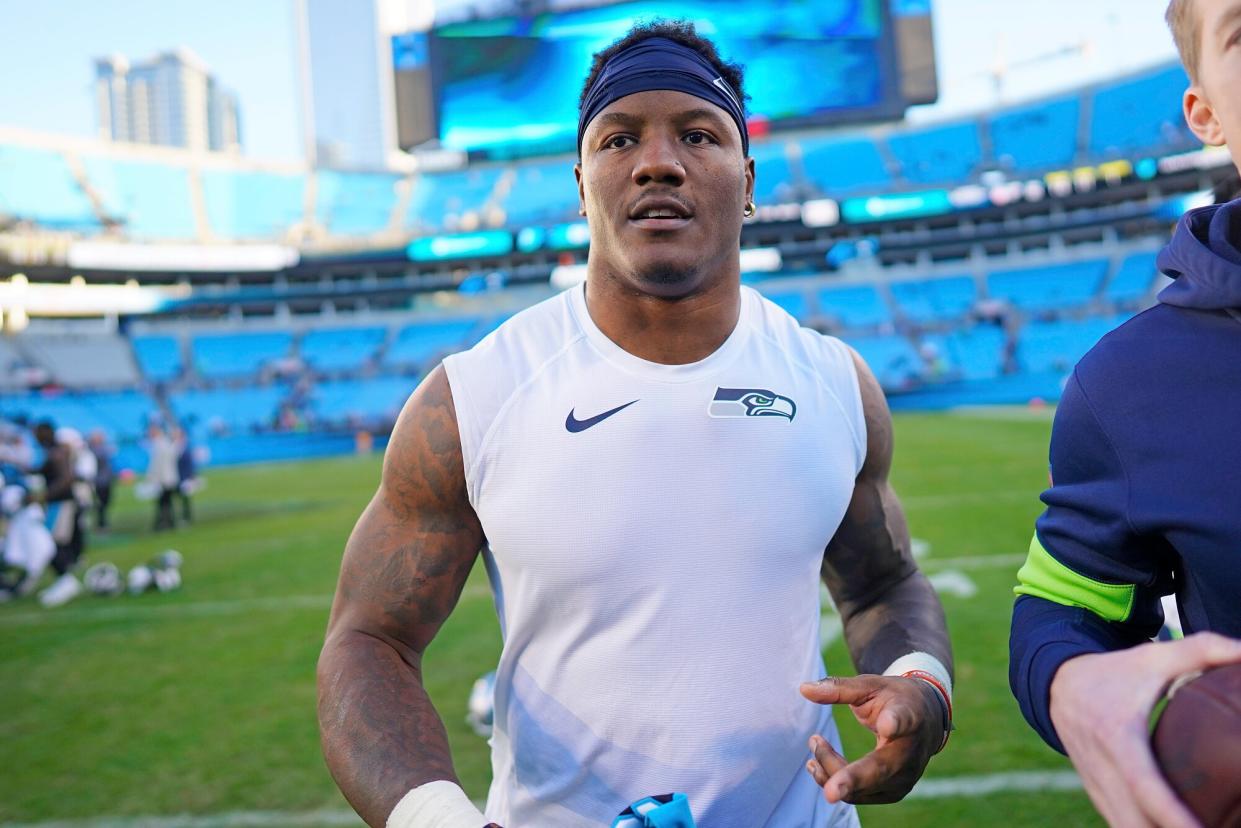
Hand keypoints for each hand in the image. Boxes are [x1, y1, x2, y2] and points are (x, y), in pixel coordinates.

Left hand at [799, 674, 944, 803]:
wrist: (927, 719)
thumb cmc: (894, 699)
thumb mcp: (870, 685)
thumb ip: (839, 688)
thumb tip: (804, 688)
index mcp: (909, 716)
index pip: (903, 720)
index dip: (895, 723)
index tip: (887, 725)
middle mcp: (911, 752)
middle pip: (880, 769)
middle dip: (853, 780)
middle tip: (830, 792)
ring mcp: (904, 777)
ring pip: (863, 787)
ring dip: (830, 770)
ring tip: (815, 742)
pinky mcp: (894, 792)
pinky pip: (859, 795)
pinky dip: (834, 780)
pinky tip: (815, 765)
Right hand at [1050, 632, 1240, 827]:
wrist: (1057, 683)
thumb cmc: (1115, 672)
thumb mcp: (1152, 657)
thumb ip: (1202, 650)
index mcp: (1117, 737)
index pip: (1145, 786)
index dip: (1174, 817)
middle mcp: (1102, 767)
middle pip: (1134, 822)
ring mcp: (1096, 784)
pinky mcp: (1097, 794)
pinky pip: (1121, 825)